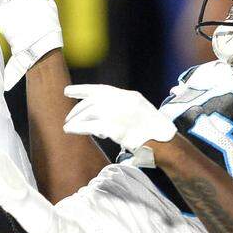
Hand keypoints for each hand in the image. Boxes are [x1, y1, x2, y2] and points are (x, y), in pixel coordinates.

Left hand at [63, 84, 177, 161]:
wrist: (165, 143)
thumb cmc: (154, 133)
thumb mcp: (139, 114)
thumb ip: (122, 110)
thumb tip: (102, 114)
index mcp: (129, 97)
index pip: (101, 89)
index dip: (82, 89)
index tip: (67, 91)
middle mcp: (123, 102)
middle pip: (92, 102)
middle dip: (78, 109)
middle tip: (68, 117)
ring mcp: (120, 114)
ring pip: (89, 112)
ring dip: (75, 119)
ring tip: (67, 126)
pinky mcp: (115, 128)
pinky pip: (90, 126)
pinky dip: (78, 127)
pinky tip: (70, 130)